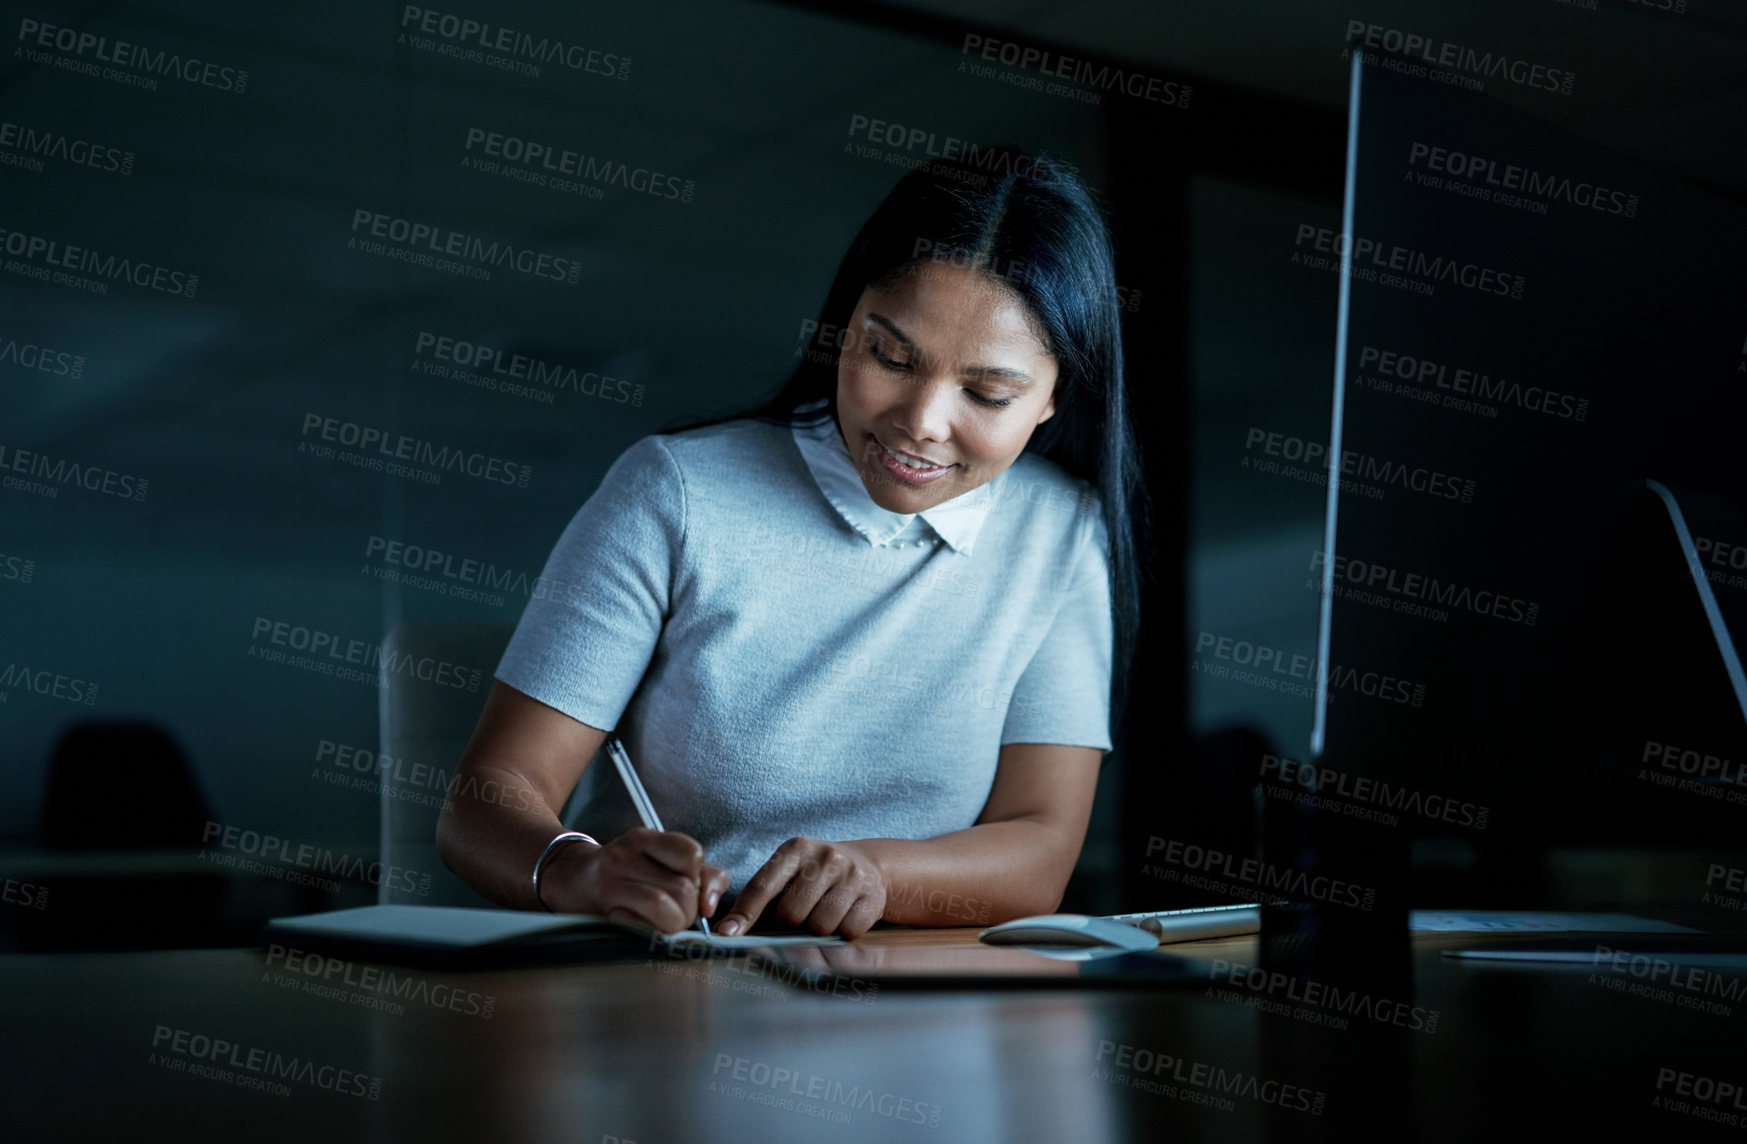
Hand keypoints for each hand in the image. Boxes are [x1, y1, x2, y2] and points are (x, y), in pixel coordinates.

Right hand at [542, 827, 727, 933]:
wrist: (567, 880)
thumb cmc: (625, 874)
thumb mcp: (657, 861)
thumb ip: (698, 876)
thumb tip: (710, 906)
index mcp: (645, 838)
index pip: (692, 854)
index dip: (700, 880)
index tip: (693, 894)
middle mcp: (627, 853)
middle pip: (683, 887)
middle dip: (688, 911)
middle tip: (675, 915)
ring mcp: (611, 880)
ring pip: (666, 906)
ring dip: (672, 924)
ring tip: (661, 924)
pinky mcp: (603, 907)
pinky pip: (641, 925)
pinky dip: (649, 932)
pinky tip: (641, 928)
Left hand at [717, 837, 885, 939]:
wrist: (867, 865)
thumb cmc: (814, 875)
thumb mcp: (789, 871)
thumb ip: (760, 897)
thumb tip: (726, 931)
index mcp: (795, 849)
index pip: (762, 886)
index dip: (743, 914)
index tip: (726, 935)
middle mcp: (825, 857)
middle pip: (790, 914)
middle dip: (789, 924)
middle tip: (799, 915)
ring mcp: (851, 875)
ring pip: (820, 927)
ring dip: (817, 930)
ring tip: (823, 913)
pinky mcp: (872, 896)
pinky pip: (847, 933)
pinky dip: (842, 933)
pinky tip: (844, 917)